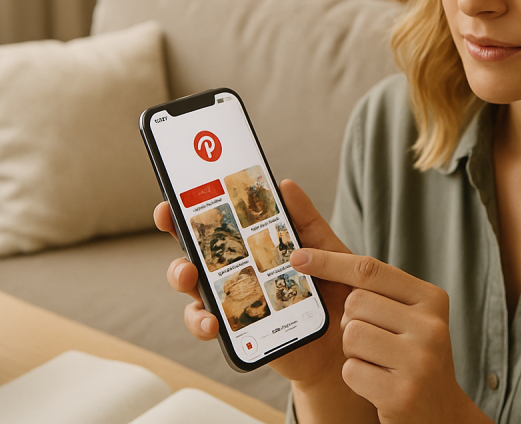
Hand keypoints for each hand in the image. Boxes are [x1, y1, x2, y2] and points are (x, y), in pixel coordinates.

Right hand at [153, 180, 358, 388]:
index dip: (188, 211)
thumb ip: (306, 220)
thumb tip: (285, 185)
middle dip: (178, 238)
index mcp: (253, 247)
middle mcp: (236, 272)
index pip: (217, 225)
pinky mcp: (237, 330)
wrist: (349, 334)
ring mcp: (233, 300)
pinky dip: (203, 322)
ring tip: (190, 276)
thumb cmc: (334, 288)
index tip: (171, 200)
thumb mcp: (326, 249)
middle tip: (172, 228)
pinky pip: (208, 325)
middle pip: (194, 252)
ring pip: (193, 288)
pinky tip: (213, 322)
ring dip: (182, 278)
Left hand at [291, 249, 491, 423]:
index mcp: (432, 299)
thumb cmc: (411, 357)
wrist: (439, 412)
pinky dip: (356, 378)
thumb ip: (378, 291)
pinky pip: (350, 370)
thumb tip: (317, 258)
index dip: (330, 262)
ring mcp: (419, 360)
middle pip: (355, 303)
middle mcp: (430, 326)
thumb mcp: (408, 318)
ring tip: (379, 363)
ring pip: (351, 335)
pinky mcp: (402, 392)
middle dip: (351, 322)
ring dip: (353, 351)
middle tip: (376, 342)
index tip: (298, 257)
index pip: (371, 269)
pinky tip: (379, 385)